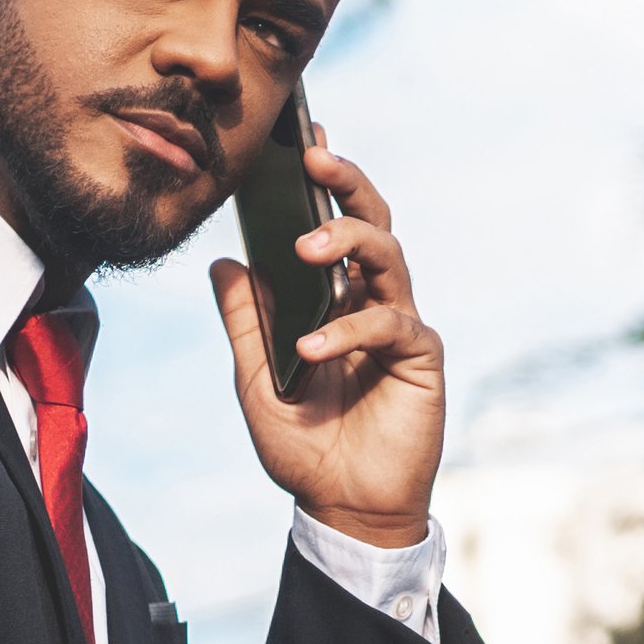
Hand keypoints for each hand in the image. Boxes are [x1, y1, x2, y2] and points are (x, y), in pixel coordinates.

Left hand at [205, 123, 441, 548]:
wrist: (343, 507)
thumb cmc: (304, 445)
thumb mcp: (255, 377)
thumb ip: (244, 320)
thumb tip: (222, 258)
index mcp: (334, 295)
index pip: (331, 223)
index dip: (323, 180)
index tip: (300, 136)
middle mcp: (371, 299)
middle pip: (371, 220)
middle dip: (346, 181)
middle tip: (315, 157)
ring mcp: (399, 323)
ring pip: (388, 255)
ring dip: (346, 239)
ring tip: (305, 247)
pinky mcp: (420, 357)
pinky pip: (389, 323)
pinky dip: (348, 329)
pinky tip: (313, 348)